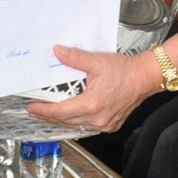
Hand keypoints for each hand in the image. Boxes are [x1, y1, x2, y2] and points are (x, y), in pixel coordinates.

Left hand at [25, 45, 160, 133]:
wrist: (146, 77)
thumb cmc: (124, 70)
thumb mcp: (96, 61)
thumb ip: (74, 58)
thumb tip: (57, 51)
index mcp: (91, 104)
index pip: (60, 112)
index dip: (44, 110)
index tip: (31, 107)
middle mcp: (97, 118)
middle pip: (66, 121)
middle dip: (49, 116)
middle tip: (35, 110)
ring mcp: (105, 124)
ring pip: (77, 125)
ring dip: (62, 119)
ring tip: (48, 112)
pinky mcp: (111, 124)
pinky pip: (88, 126)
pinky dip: (77, 120)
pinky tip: (70, 114)